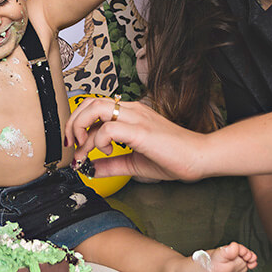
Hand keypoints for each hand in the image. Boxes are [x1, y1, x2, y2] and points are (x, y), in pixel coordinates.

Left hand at [64, 96, 205, 181]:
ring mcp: (136, 118)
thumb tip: (91, 169)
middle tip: (72, 145)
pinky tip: (105, 152)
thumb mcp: (134, 163)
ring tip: (82, 148)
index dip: (79, 126)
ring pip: (95, 107)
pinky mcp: (140, 131)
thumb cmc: (174, 157)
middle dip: (73, 123)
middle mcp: (131, 111)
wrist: (199, 157)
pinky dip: (99, 141)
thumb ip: (112, 164)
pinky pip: (109, 128)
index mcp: (130, 114)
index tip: (76, 149)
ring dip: (80, 127)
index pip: (95, 108)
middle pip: (89, 102)